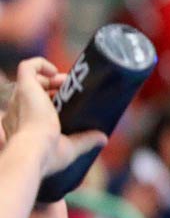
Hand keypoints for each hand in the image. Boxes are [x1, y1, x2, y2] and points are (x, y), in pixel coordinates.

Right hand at [2, 58, 104, 177]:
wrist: (34, 150)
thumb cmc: (47, 154)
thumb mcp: (69, 148)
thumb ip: (85, 141)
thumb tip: (103, 139)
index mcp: (24, 124)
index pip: (35, 107)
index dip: (51, 100)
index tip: (68, 101)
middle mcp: (19, 110)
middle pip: (35, 91)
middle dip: (54, 87)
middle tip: (71, 90)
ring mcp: (20, 98)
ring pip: (33, 78)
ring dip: (52, 76)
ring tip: (67, 82)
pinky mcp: (25, 87)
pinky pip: (28, 66)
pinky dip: (41, 63)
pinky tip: (56, 71)